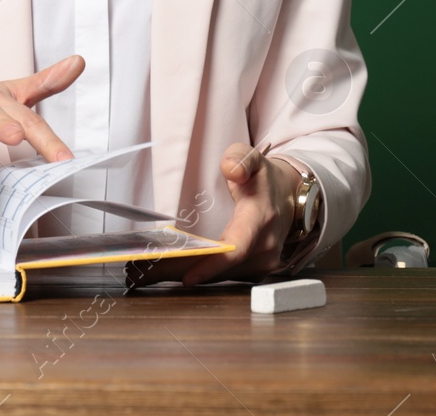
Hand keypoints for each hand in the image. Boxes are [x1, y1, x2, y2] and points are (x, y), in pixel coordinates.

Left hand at [128, 143, 301, 287]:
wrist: (289, 198)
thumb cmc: (265, 180)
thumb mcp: (255, 159)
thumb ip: (241, 158)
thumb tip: (230, 168)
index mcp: (261, 219)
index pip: (237, 248)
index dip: (213, 264)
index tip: (188, 275)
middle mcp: (265, 246)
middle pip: (221, 269)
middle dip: (183, 271)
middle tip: (145, 273)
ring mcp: (262, 263)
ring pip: (220, 276)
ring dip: (187, 274)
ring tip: (150, 273)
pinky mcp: (255, 271)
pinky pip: (225, 277)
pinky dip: (201, 275)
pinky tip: (173, 271)